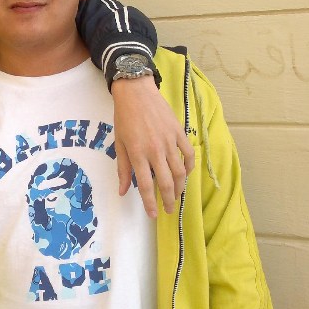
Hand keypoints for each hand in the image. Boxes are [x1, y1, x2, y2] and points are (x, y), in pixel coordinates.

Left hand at [111, 76, 193, 216]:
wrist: (136, 92)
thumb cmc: (124, 117)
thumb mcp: (119, 144)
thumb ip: (123, 169)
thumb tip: (123, 191)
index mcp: (138, 154)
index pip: (146, 186)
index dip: (150, 204)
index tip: (153, 216)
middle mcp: (155, 151)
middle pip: (166, 183)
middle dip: (169, 200)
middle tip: (169, 210)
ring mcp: (169, 141)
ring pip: (180, 171)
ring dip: (180, 187)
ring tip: (177, 195)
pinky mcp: (178, 132)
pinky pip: (188, 154)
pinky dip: (189, 166)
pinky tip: (186, 174)